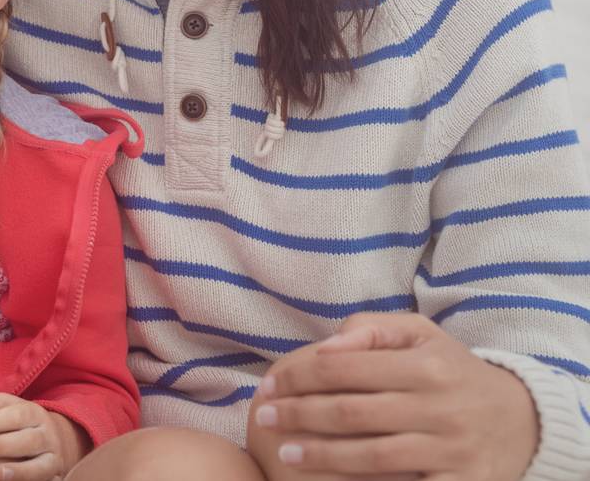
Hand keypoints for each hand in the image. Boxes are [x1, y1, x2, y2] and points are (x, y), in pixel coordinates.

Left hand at [0, 392, 90, 480]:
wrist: (51, 440)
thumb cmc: (17, 422)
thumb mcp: (4, 407)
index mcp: (33, 413)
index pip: (14, 415)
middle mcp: (47, 435)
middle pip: (27, 440)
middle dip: (0, 446)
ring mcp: (53, 457)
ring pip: (40, 465)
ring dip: (20, 470)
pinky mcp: (55, 476)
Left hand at [253, 313, 537, 480]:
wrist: (522, 420)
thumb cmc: (451, 370)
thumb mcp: (420, 334)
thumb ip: (370, 329)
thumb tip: (325, 347)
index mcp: (427, 365)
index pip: (345, 368)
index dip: (299, 377)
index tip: (269, 386)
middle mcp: (441, 407)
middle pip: (353, 413)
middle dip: (300, 416)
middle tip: (264, 419)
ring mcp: (452, 450)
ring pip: (373, 456)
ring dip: (322, 457)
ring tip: (286, 455)